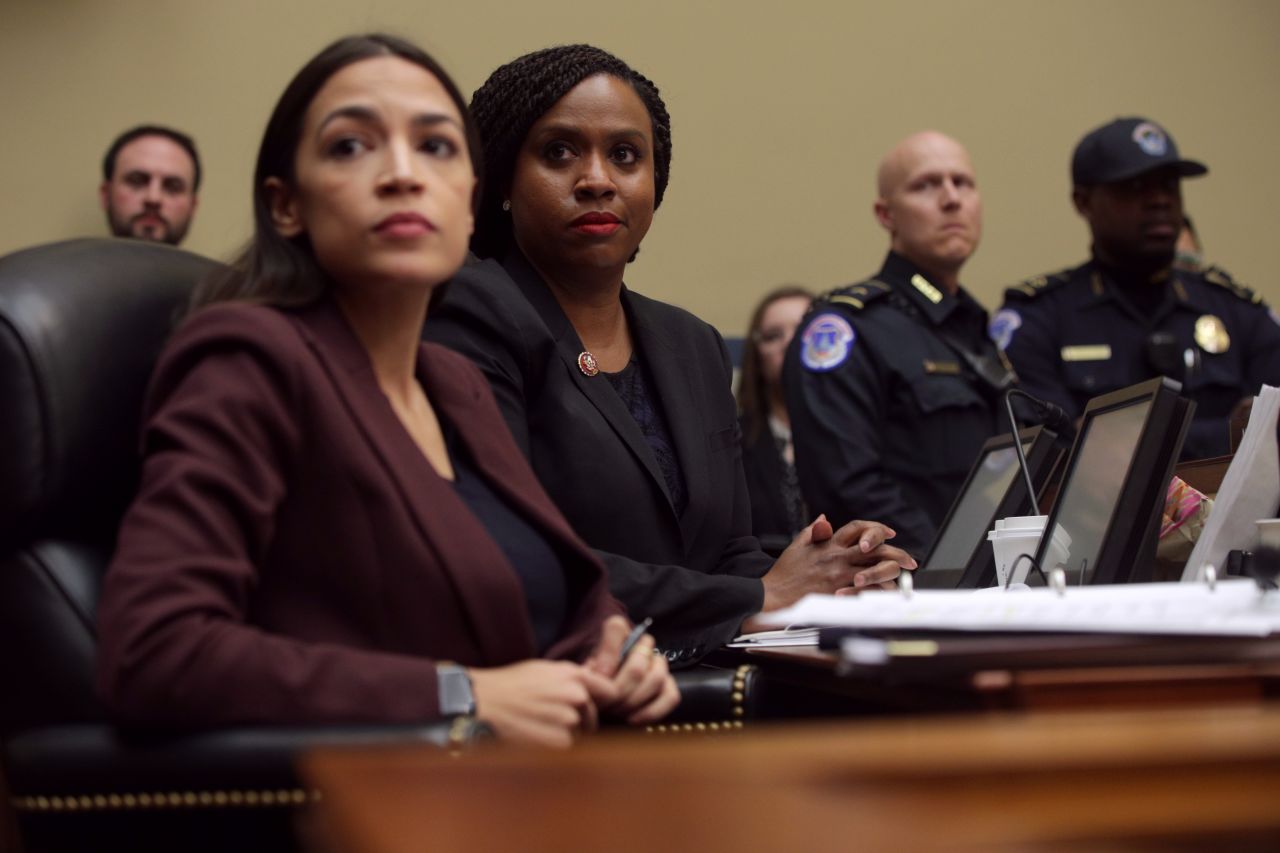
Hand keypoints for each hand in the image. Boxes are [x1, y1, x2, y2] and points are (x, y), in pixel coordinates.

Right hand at [468, 660, 611, 748]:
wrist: (486, 702)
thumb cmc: (512, 683)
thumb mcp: (545, 668)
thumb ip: (572, 673)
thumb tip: (593, 672)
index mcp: (575, 676)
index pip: (610, 690)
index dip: (603, 698)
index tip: (594, 703)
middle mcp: (578, 696)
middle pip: (592, 714)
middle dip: (579, 717)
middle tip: (552, 716)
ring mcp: (571, 720)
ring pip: (580, 731)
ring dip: (567, 731)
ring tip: (541, 724)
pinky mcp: (561, 741)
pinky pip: (568, 746)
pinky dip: (555, 744)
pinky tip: (537, 735)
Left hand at [584, 615, 679, 723]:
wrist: (601, 697)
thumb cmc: (592, 682)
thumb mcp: (583, 672)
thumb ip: (590, 667)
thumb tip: (605, 674)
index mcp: (618, 632)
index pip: (616, 628)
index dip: (606, 657)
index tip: (598, 678)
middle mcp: (643, 644)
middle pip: (637, 667)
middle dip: (619, 691)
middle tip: (605, 704)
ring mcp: (658, 665)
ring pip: (656, 679)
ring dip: (634, 701)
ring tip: (616, 712)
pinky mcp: (668, 687)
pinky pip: (670, 697)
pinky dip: (651, 711)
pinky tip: (633, 720)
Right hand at [759, 515, 916, 610]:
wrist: (774, 595)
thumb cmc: (785, 573)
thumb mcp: (797, 545)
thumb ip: (814, 531)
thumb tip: (825, 519)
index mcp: (828, 543)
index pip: (857, 528)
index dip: (876, 528)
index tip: (889, 532)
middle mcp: (837, 557)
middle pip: (874, 549)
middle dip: (896, 552)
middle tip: (909, 559)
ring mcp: (839, 575)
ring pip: (874, 569)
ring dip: (892, 572)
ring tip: (904, 577)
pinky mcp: (839, 592)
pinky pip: (866, 591)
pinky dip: (879, 591)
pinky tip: (888, 593)